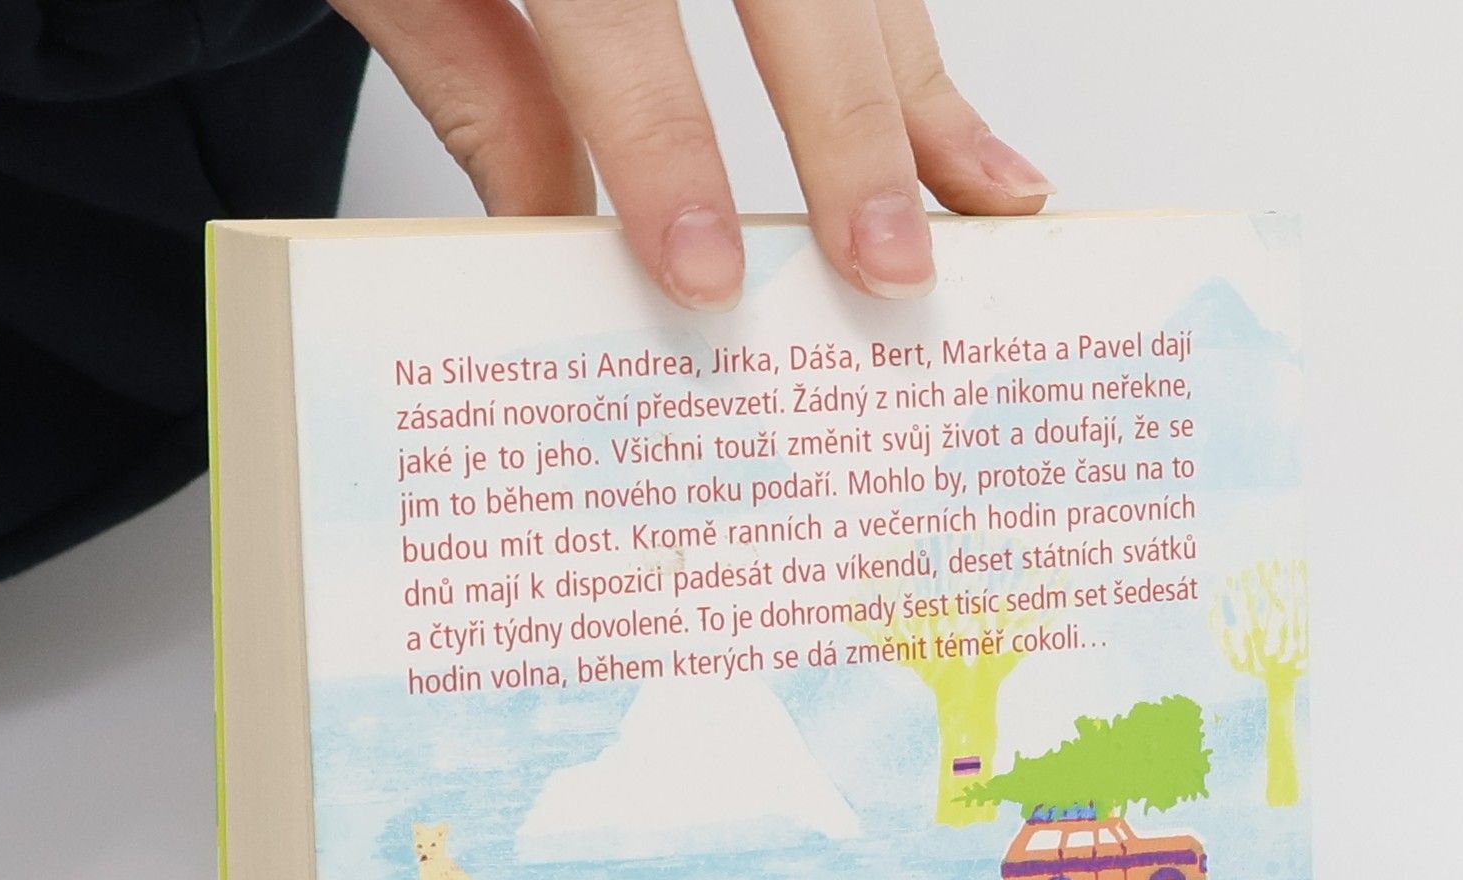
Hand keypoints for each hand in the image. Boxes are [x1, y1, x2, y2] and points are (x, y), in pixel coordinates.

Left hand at [329, 0, 1051, 309]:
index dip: (664, 143)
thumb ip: (478, 89)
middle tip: (878, 267)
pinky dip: (919, 64)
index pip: (619, 13)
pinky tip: (968, 151)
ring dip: (923, 98)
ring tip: (984, 208)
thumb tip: (551, 249)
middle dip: (847, 128)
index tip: (702, 271)